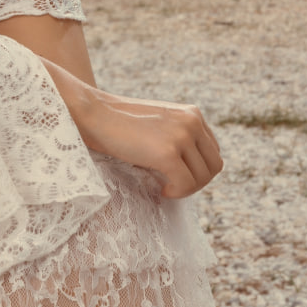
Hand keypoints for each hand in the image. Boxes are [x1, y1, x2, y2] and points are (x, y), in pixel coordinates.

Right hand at [81, 90, 222, 199]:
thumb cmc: (119, 122)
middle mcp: (192, 122)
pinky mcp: (168, 153)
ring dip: (186, 189)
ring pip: (203, 178)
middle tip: (173, 185)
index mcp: (193, 114)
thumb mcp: (158, 123)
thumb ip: (178, 136)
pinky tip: (161, 190)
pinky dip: (176, 193)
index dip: (198, 169)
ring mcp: (181, 136)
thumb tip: (192, 170)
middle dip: (196, 182)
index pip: (213, 151)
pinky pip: (186, 185)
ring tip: (166, 187)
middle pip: (214, 166)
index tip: (176, 174)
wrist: (93, 113)